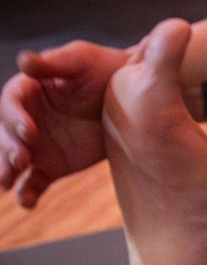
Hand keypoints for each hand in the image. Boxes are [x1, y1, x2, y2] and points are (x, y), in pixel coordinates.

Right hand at [0, 40, 125, 205]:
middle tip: (21, 158)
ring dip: (8, 170)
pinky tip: (26, 203)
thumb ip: (53, 64)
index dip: (15, 117)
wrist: (135, 99)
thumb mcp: (81, 60)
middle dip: (8, 146)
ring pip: (14, 159)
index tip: (30, 132)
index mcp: (28, 91)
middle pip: (6, 133)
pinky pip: (34, 181)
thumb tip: (23, 61)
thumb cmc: (104, 70)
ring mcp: (36, 145)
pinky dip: (27, 193)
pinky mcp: (51, 165)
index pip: (11, 103)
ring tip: (8, 183)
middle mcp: (26, 119)